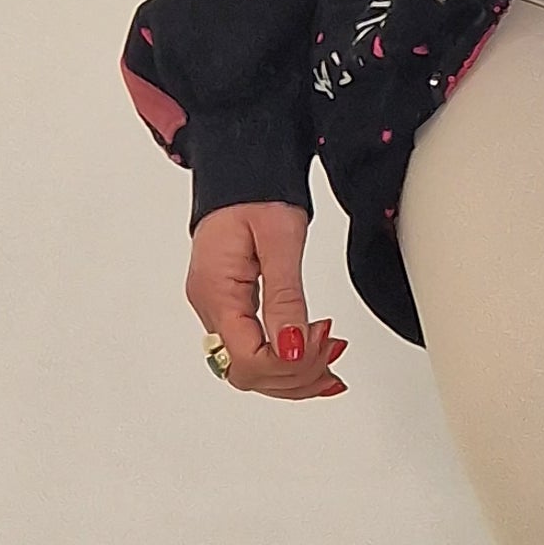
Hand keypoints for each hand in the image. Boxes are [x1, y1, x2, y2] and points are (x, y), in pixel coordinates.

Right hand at [186, 203, 347, 401]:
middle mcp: (210, 306)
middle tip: (333, 346)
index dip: (288, 363)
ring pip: (249, 370)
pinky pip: (252, 350)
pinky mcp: (229, 306)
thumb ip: (285, 296)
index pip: (246, 360)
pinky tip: (313, 358)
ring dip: (292, 374)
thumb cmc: (257, 193)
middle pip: (246, 373)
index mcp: (216, 290)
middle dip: (295, 372)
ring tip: (330, 357)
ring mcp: (217, 308)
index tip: (323, 338)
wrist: (242, 171)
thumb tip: (292, 349)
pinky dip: (285, 361)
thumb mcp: (280, 238)